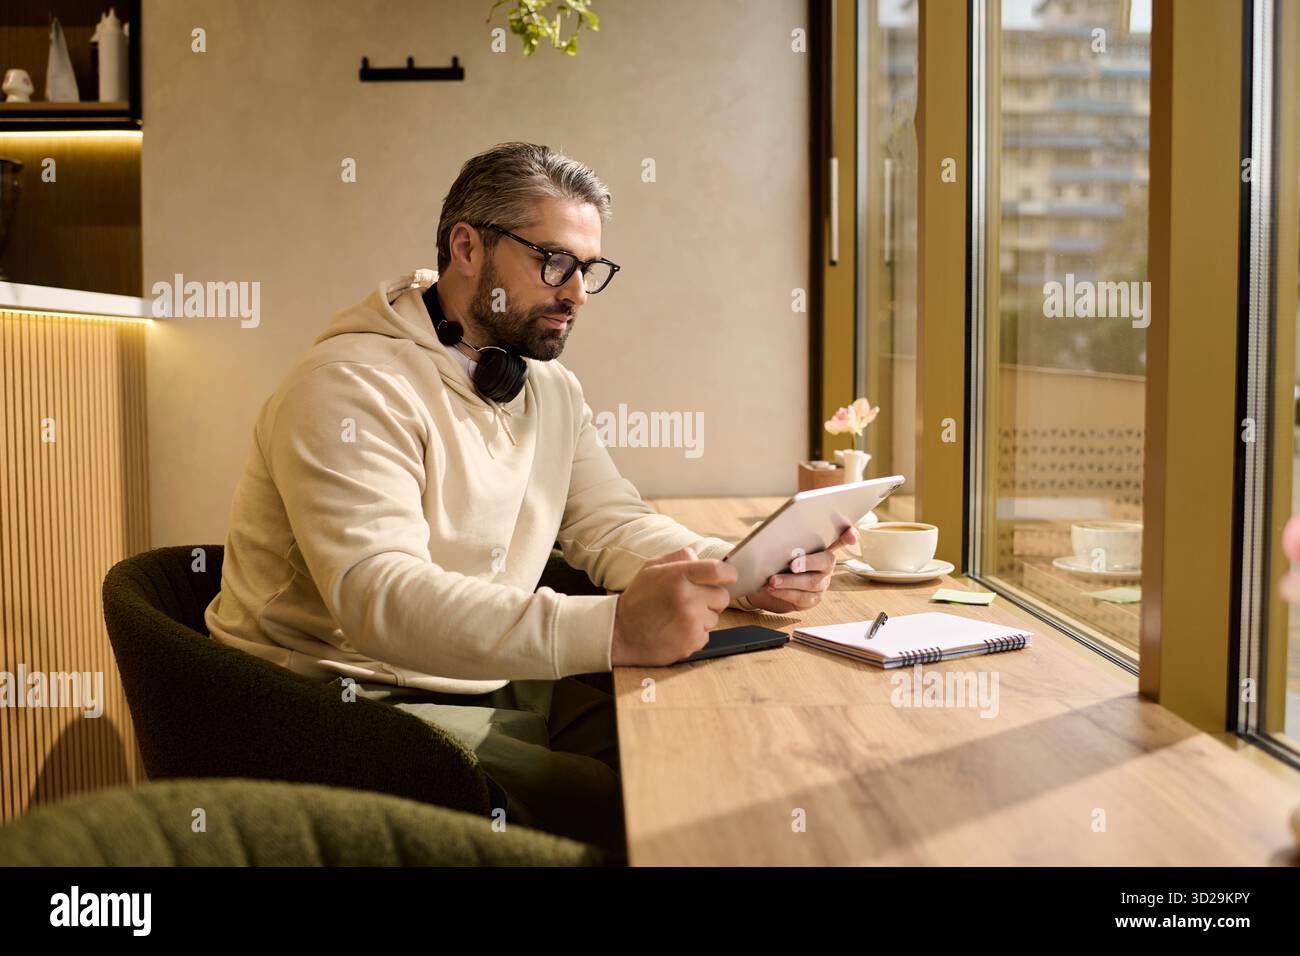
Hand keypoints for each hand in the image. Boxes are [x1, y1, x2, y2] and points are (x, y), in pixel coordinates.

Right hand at [611, 547, 737, 665]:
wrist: (619, 633)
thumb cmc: (637, 600)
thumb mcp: (651, 569)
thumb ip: (678, 558)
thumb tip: (699, 557)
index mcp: (679, 576)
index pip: (719, 570)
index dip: (728, 574)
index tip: (727, 578)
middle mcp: (687, 598)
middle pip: (722, 597)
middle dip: (712, 599)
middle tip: (693, 601)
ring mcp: (691, 622)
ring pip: (715, 617)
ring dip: (702, 618)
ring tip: (678, 617)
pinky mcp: (692, 642)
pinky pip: (706, 635)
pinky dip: (695, 634)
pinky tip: (677, 630)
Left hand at [741, 525, 857, 613]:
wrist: (767, 580)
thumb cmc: (775, 555)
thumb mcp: (775, 540)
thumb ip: (777, 533)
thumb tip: (768, 530)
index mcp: (822, 545)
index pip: (841, 537)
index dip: (849, 535)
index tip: (852, 538)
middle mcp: (826, 564)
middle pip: (826, 562)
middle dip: (808, 563)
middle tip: (793, 565)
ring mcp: (822, 583)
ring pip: (812, 583)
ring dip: (790, 582)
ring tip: (772, 581)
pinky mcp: (812, 599)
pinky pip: (802, 598)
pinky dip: (784, 593)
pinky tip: (772, 589)